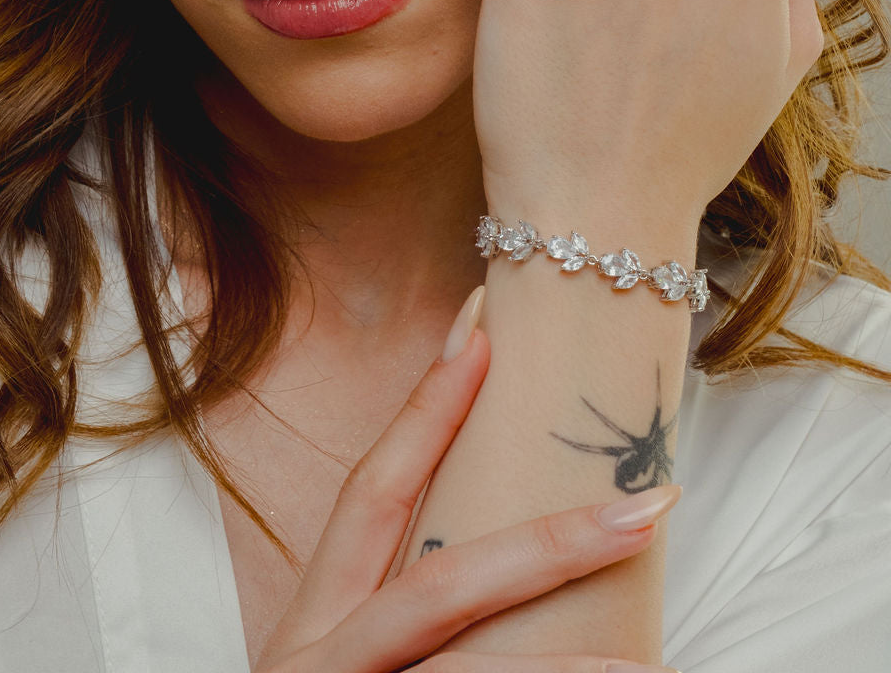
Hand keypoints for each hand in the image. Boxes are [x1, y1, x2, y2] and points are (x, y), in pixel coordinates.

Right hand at [255, 313, 680, 671]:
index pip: (373, 490)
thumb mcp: (337, 663)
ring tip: (654, 668)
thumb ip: (399, 608)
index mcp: (312, 622)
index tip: (482, 328)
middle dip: (547, 543)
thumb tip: (502, 550)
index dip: (426, 404)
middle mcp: (318, 660)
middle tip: (649, 506)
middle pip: (440, 590)